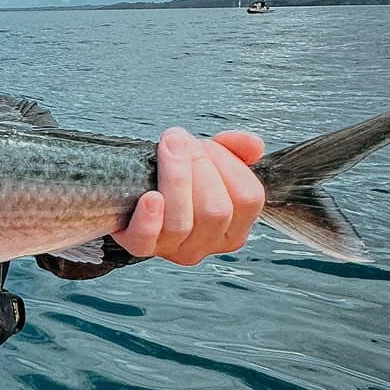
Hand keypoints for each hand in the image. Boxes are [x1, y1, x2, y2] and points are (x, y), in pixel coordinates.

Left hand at [113, 129, 265, 264]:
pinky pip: (146, 239)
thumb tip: (254, 145)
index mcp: (235, 227)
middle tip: (181, 141)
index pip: (249, 199)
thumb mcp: (211, 160)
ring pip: (182, 222)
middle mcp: (209, 244)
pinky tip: (149, 196)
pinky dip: (149, 218)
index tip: (208, 145)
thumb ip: (236, 150)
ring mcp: (175, 249)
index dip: (230, 165)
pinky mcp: (141, 247)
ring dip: (175, 179)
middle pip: (216, 211)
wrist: (135, 188)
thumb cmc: (178, 178)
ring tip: (167, 148)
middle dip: (199, 166)